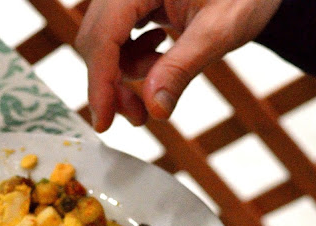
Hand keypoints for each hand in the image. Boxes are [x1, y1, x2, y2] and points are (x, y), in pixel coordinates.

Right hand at [75, 0, 281, 131]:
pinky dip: (134, 58)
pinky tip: (160, 55)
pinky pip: (119, 36)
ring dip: (126, 73)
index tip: (104, 122)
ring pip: (105, 43)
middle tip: (138, 116)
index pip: (103, 36)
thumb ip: (182, 68)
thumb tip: (154, 108)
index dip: (100, 83)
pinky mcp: (134, 0)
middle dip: (112, 84)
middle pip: (96, 40)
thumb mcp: (219, 30)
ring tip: (163, 78)